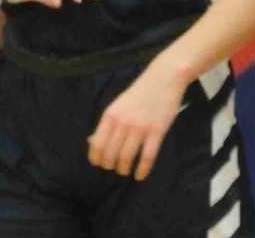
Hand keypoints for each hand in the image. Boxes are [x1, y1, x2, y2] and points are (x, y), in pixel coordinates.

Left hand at [87, 59, 187, 179]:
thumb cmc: (139, 93)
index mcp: (110, 114)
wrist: (163, 79)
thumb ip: (107, 123)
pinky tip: (139, 175)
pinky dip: (142, 169)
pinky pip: (147, 156)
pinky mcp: (157, 132)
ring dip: (123, 168)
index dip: (95, 156)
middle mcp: (122, 122)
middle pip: (111, 152)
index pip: (98, 142)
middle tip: (112, 168)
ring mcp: (140, 128)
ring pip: (127, 157)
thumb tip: (91, 141)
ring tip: (123, 171)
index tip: (97, 164)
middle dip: (109, 164)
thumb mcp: (118, 105)